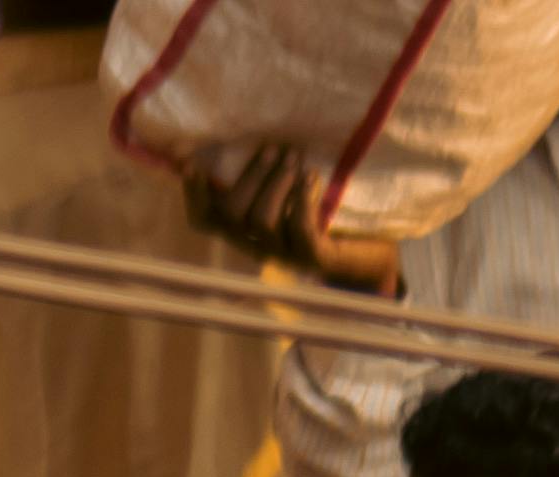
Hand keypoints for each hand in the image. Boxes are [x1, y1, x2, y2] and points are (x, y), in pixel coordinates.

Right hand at [175, 145, 404, 295]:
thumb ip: (264, 172)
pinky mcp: (313, 259)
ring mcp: (285, 257)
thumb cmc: (324, 212)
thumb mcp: (288, 191)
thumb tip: (244, 134)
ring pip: (262, 222)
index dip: (194, 195)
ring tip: (295, 159)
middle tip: (275, 148)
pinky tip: (312, 178)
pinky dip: (303, 199)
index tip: (190, 163)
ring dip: (277, 184)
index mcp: (247, 232)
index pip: (206, 221)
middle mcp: (260, 247)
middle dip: (251, 176)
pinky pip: (299, 230)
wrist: (368, 254)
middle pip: (233, 216)